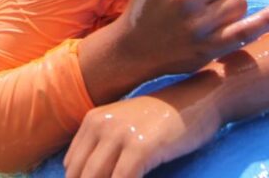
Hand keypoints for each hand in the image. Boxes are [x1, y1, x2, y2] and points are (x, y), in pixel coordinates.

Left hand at [63, 80, 222, 177]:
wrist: (198, 99)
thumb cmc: (163, 119)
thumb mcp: (123, 124)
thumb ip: (102, 146)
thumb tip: (82, 175)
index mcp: (92, 121)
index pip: (70, 166)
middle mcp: (100, 125)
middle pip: (80, 175)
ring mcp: (120, 135)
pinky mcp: (141, 147)